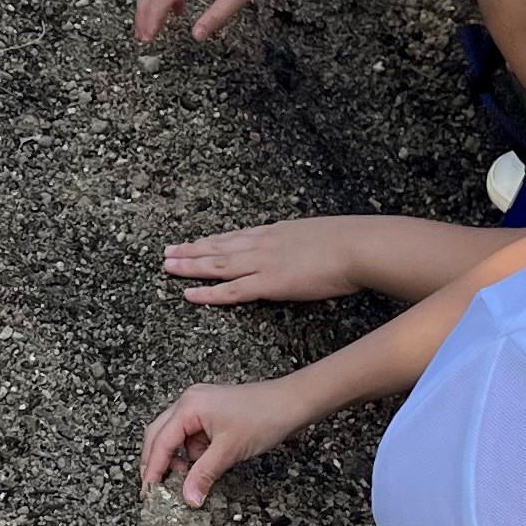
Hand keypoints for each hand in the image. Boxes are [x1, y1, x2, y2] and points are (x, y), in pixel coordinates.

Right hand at [138, 372, 305, 504]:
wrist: (293, 403)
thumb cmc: (264, 417)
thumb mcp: (229, 451)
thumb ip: (203, 475)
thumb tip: (188, 498)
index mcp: (188, 407)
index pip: (160, 443)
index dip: (152, 470)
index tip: (148, 493)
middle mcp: (189, 402)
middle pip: (159, 436)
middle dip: (156, 463)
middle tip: (156, 490)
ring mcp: (200, 406)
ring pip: (175, 437)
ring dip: (177, 460)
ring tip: (183, 482)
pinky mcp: (211, 413)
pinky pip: (192, 436)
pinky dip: (192, 454)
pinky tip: (200, 468)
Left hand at [164, 216, 375, 307]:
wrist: (358, 246)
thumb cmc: (350, 241)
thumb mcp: (322, 235)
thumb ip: (305, 243)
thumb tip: (306, 249)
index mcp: (276, 231)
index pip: (237, 236)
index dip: (213, 239)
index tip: (195, 241)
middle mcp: (263, 243)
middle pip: (219, 246)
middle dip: (192, 250)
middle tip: (167, 252)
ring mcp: (263, 262)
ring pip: (217, 264)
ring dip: (190, 266)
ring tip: (167, 266)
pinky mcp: (269, 283)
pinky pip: (231, 290)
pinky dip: (208, 292)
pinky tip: (189, 294)